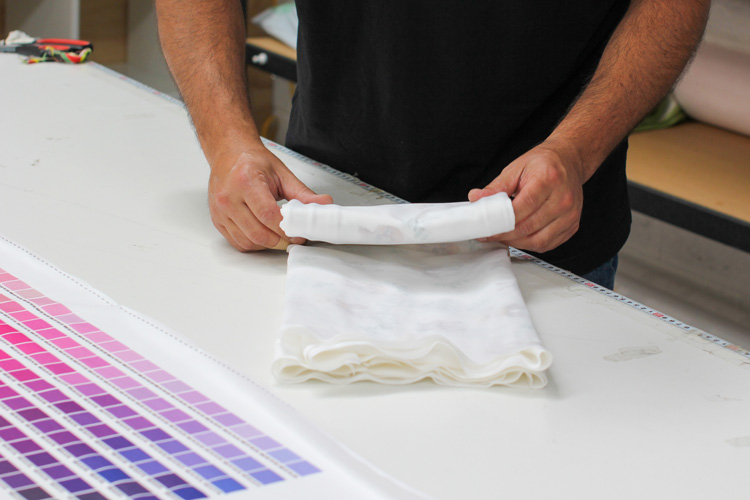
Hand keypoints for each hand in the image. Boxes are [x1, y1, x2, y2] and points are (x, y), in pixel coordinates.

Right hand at [208, 145, 332, 250]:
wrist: (228, 154)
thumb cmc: (253, 161)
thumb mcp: (281, 173)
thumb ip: (303, 193)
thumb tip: (324, 204)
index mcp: (245, 181)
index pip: (268, 215)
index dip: (287, 229)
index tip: (299, 232)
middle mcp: (228, 197)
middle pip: (258, 233)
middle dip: (280, 241)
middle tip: (293, 237)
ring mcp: (220, 211)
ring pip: (248, 242)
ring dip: (267, 245)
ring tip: (280, 236)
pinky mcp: (217, 220)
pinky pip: (238, 242)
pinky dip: (254, 244)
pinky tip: (264, 235)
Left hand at [468, 142, 584, 252]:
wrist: (569, 162)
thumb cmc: (543, 164)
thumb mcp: (516, 168)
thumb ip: (496, 187)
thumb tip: (476, 198)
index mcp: (548, 180)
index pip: (521, 208)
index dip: (500, 221)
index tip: (485, 226)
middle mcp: (563, 199)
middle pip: (528, 227)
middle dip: (504, 234)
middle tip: (488, 233)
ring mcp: (569, 214)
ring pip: (537, 240)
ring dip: (515, 242)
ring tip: (502, 235)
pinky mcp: (572, 225)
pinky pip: (547, 244)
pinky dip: (529, 244)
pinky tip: (518, 237)